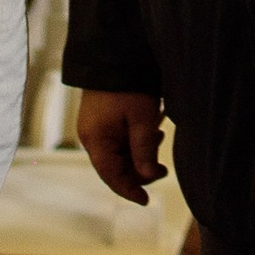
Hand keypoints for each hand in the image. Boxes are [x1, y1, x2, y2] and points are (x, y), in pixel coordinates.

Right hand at [77, 89, 166, 203]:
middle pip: (115, 167)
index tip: (147, 201)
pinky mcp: (102, 119)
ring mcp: (95, 127)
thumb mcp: (143, 120)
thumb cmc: (129, 86)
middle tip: (164, 167)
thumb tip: (149, 178)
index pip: (111, 176)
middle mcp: (90, 136)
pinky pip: (119, 140)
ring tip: (158, 138)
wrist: (116, 53)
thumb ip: (145, 151)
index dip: (129, 190)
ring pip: (119, 154)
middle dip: (140, 170)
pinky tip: (151, 131)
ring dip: (140, 154)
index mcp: (95, 139)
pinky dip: (135, 142)